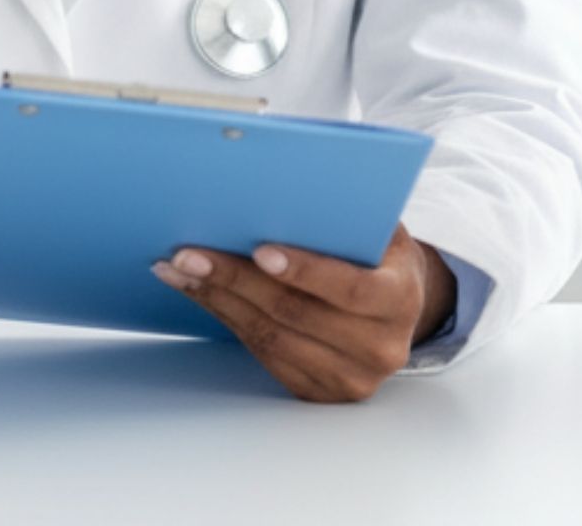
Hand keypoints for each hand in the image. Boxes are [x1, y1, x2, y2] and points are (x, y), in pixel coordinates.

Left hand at [152, 225, 459, 402]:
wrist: (398, 309)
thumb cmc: (381, 255)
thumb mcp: (381, 229)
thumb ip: (348, 216)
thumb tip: (289, 189)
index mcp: (400, 300)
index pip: (350, 288)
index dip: (304, 270)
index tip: (259, 249)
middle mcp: (380, 348)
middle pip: (295, 314)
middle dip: (236, 280)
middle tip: (190, 254)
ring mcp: (349, 378)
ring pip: (271, 338)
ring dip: (219, 301)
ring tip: (180, 270)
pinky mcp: (318, 392)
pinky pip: (264, 357)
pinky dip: (227, 321)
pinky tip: (203, 295)